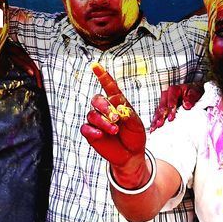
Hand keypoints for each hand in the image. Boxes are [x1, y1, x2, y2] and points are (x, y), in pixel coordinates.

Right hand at [82, 64, 149, 186]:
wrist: (131, 155)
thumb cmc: (135, 137)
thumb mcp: (137, 124)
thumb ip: (129, 115)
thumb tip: (118, 108)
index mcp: (117, 103)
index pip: (109, 87)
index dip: (102, 76)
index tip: (95, 65)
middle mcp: (105, 110)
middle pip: (97, 99)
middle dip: (105, 107)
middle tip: (116, 118)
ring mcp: (97, 121)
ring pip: (92, 114)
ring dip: (103, 122)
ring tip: (114, 130)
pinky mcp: (91, 133)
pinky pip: (85, 128)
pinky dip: (93, 130)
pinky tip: (100, 135)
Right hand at [150, 82, 203, 130]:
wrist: (191, 92)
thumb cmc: (192, 92)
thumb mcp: (194, 93)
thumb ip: (191, 98)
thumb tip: (187, 105)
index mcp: (174, 89)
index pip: (172, 97)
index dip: (171, 106)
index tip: (171, 115)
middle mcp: (167, 95)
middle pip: (163, 105)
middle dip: (161, 115)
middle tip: (160, 123)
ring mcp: (163, 102)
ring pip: (158, 110)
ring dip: (156, 119)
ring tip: (154, 127)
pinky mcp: (162, 108)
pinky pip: (157, 114)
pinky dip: (155, 121)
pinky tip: (153, 128)